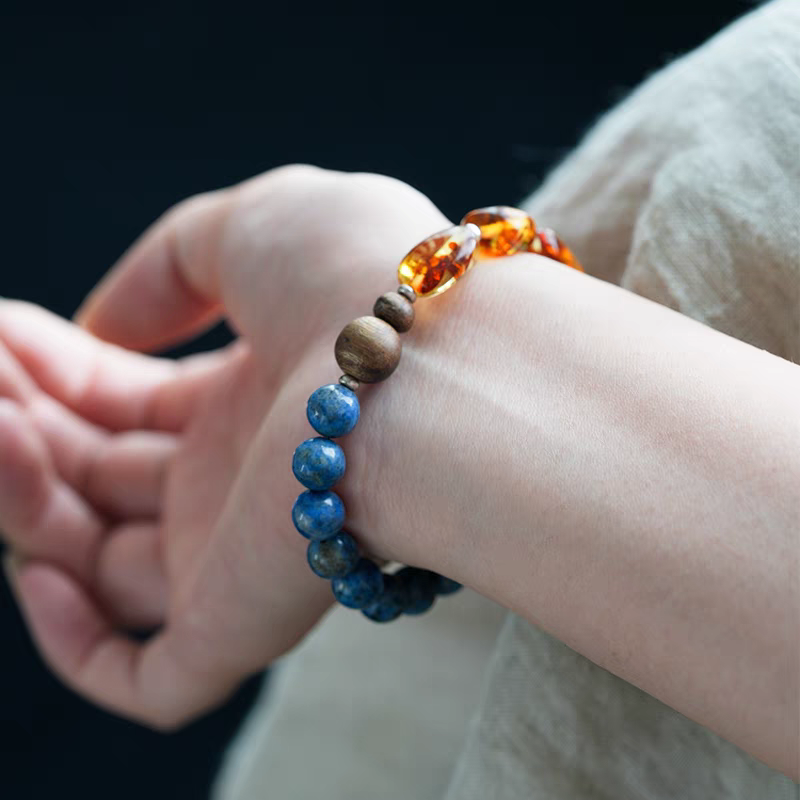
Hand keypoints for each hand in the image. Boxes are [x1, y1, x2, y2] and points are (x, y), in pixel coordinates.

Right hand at [0, 166, 447, 727]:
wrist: (426, 360)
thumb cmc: (349, 276)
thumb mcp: (247, 230)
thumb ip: (167, 268)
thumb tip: (104, 325)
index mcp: (246, 398)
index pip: (122, 401)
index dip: (50, 370)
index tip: (1, 334)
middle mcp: (239, 479)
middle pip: (96, 475)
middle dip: (22, 424)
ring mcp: (237, 558)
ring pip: (93, 564)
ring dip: (18, 502)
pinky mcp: (242, 627)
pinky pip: (142, 675)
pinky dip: (71, 637)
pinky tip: (37, 568)